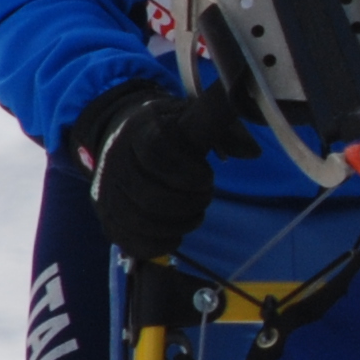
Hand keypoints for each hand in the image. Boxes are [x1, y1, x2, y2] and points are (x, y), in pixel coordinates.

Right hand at [72, 80, 259, 261]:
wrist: (125, 137)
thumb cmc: (170, 130)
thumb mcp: (192, 116)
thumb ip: (220, 127)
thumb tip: (252, 153)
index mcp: (141, 130)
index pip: (159, 153)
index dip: (189, 173)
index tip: (206, 177)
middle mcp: (116, 160)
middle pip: (150, 196)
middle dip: (188, 204)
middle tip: (203, 196)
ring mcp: (107, 191)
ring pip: (139, 221)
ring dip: (177, 225)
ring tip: (193, 215)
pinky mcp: (107, 216)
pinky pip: (130, 241)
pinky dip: (159, 244)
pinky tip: (176, 235)